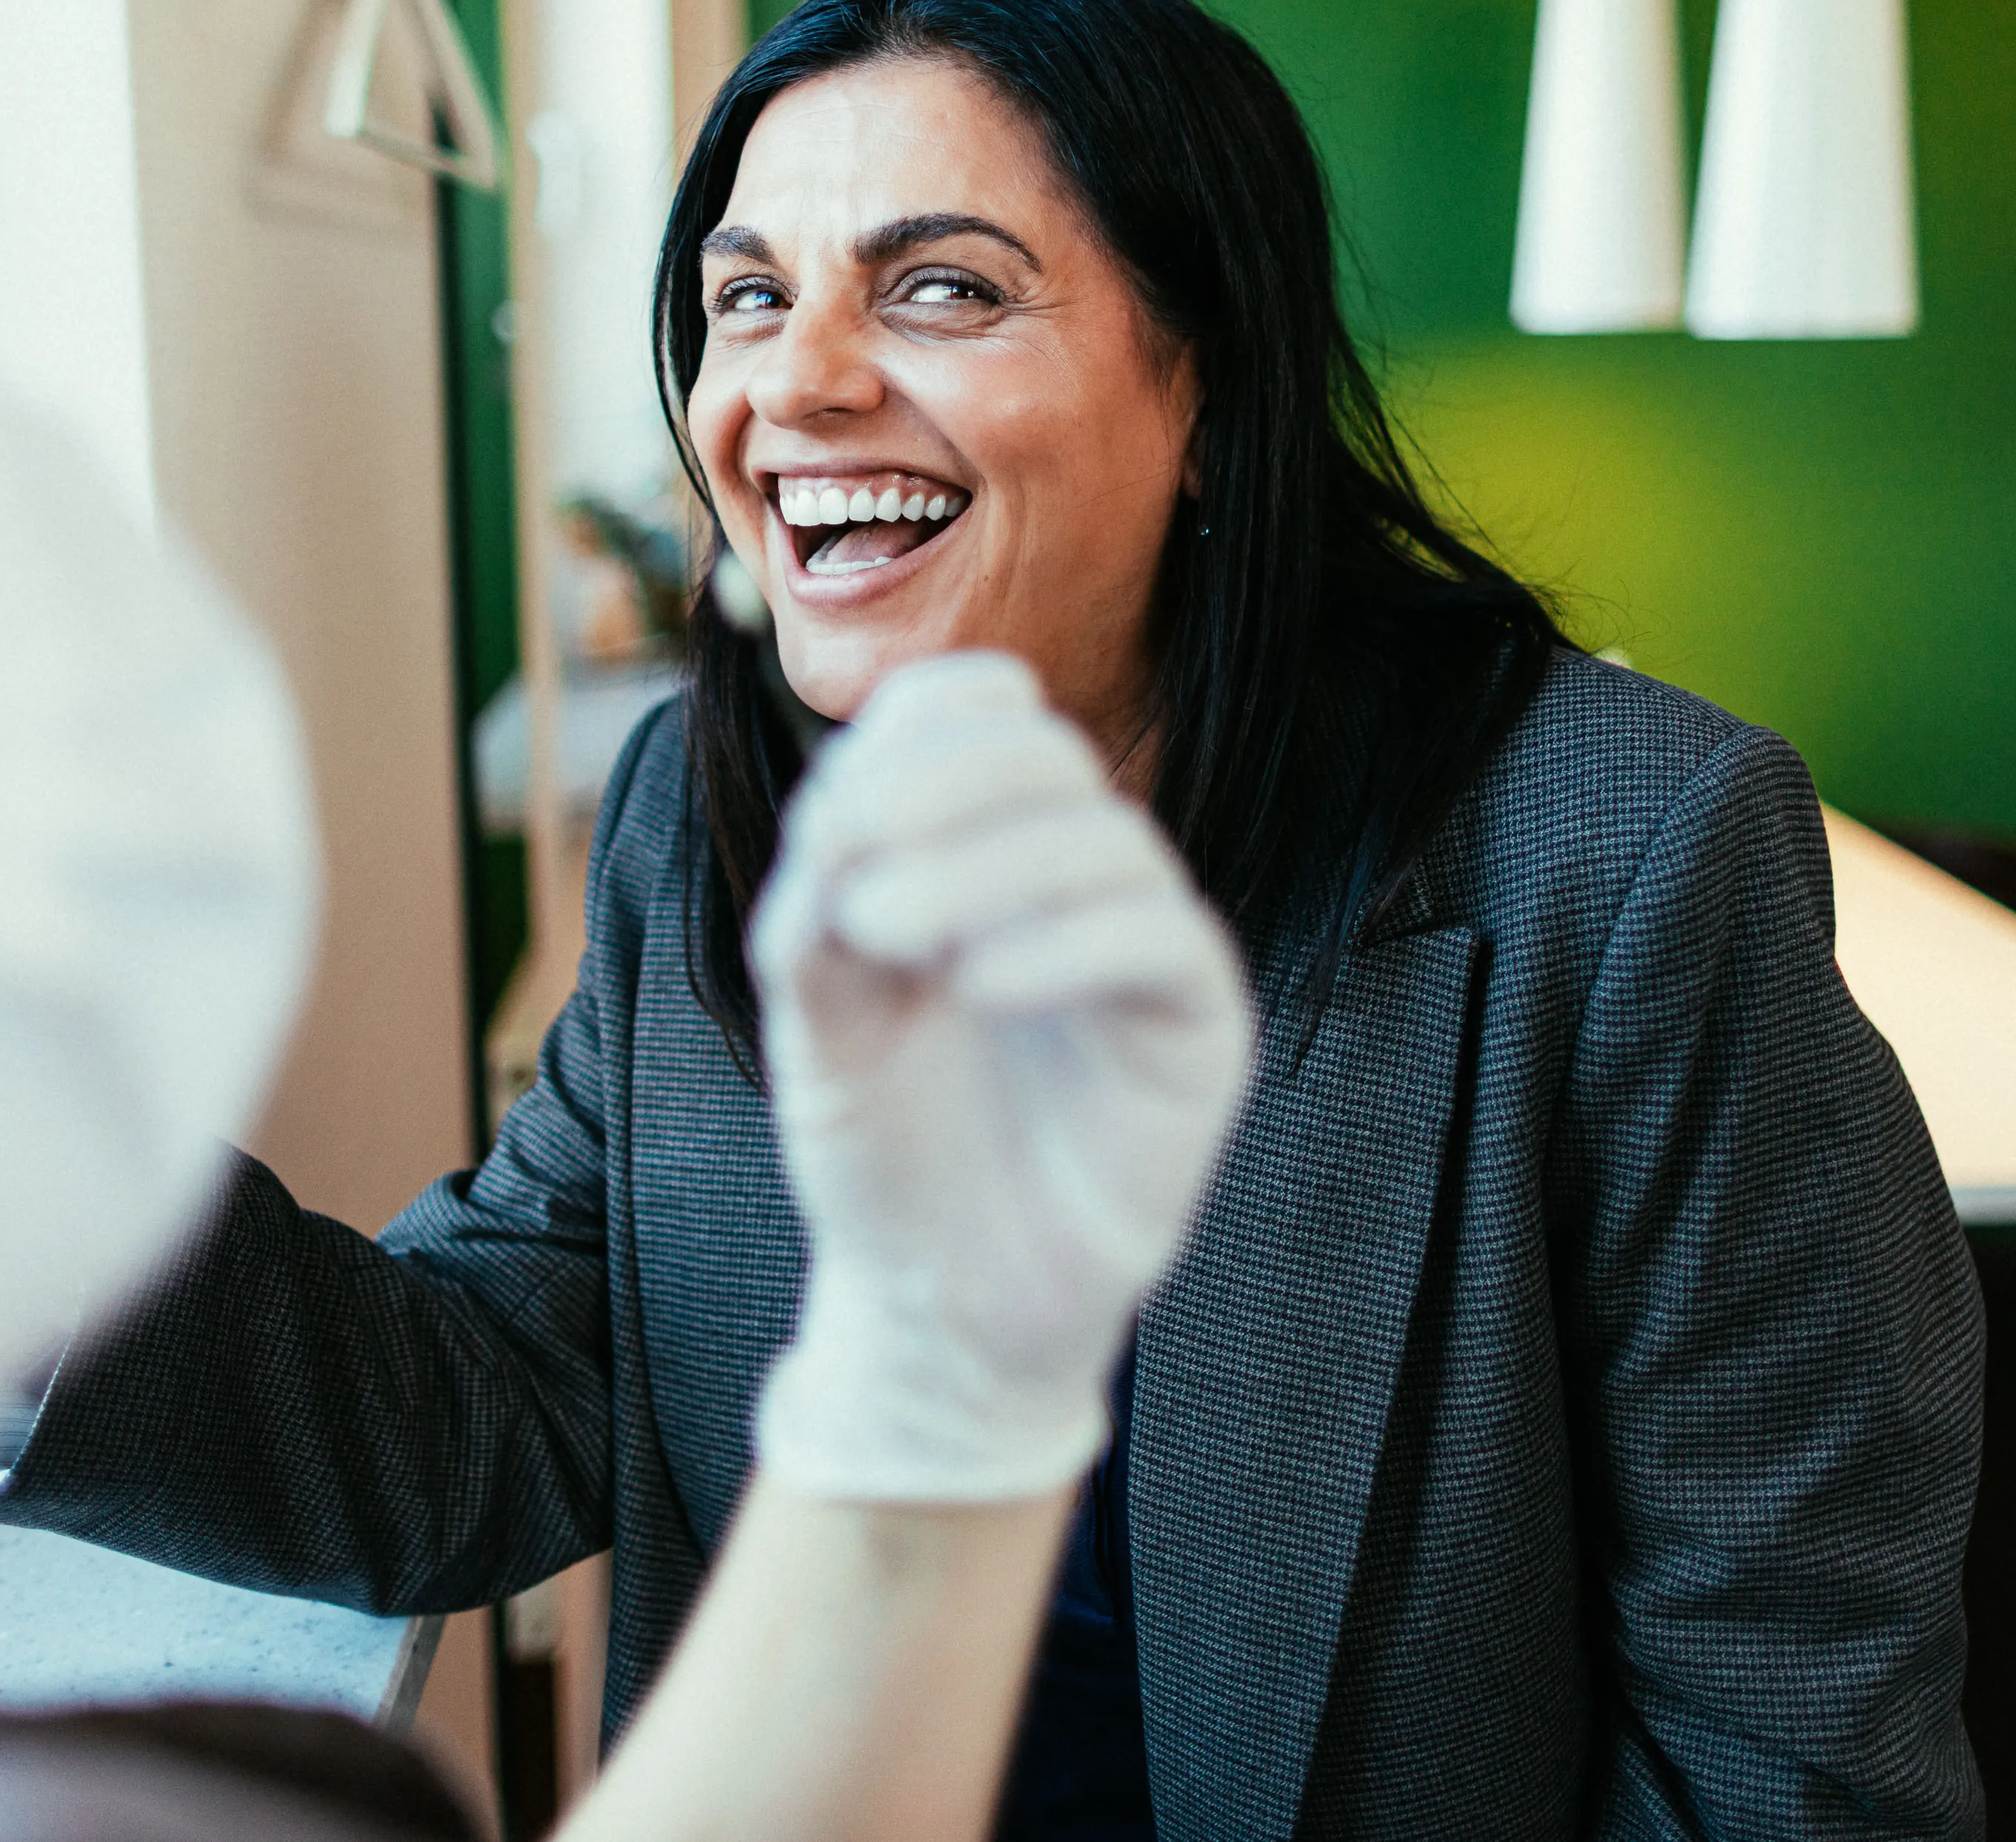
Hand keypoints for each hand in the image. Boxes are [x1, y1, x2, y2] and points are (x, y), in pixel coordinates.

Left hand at [747, 651, 1254, 1500]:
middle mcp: (1073, 874)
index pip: (977, 712)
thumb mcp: (815, 1019)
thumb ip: (815, 915)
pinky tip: (979, 986)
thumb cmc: (886, 1149)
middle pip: (1044, 753)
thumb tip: (836, 820)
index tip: (829, 820)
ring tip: (884, 934)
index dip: (908, 733)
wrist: (938, 1302)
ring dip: (981, 864)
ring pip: (1104, 838)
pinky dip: (1065, 944)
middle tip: (849, 867)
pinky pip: (1162, 940)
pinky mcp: (1200, 1025)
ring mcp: (1145, 942)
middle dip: (938, 787)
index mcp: (981, 844)